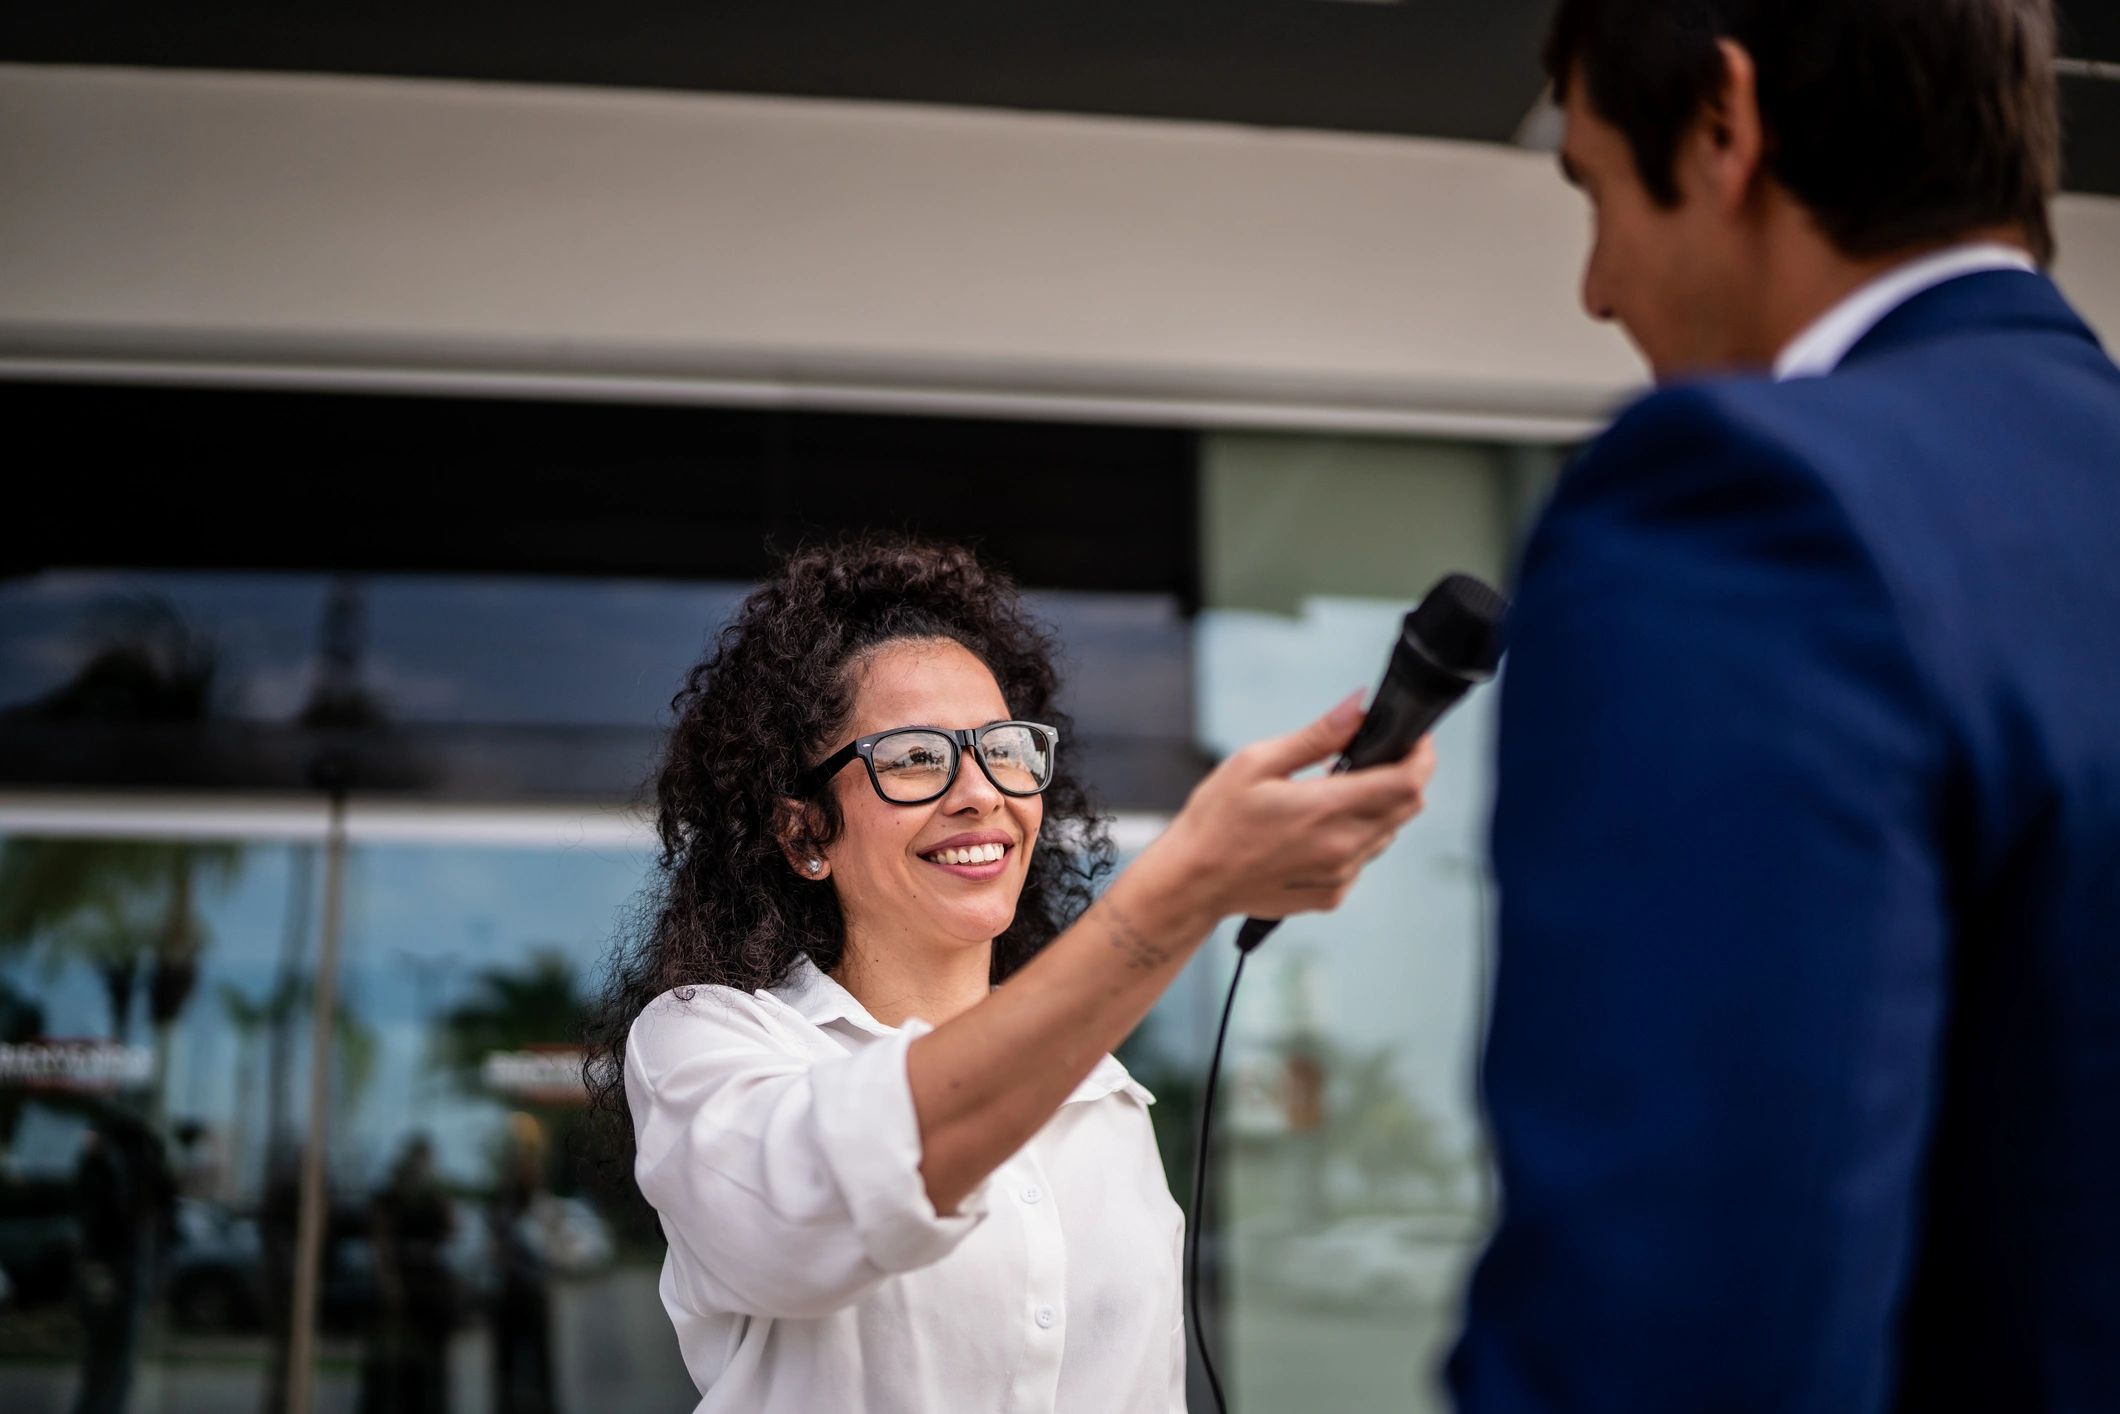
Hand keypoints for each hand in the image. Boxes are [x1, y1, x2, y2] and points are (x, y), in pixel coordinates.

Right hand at [1151, 693, 1434, 920]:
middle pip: (1407, 808)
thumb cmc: (1216, 819)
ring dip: (1377, 809)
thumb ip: (1317, 736)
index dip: (1421, 757)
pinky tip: (1316, 831)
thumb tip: (1358, 708)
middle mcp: (1341, 847)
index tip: (1414, 740)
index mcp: (1325, 809)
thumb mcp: (1257, 762)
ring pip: (1388, 834)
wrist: (1193, 880)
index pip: (1407, 783)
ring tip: (1333, 796)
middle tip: (1370, 760)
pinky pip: (1363, 860)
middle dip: (1402, 778)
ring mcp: (1339, 876)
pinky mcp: (1332, 895)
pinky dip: (1355, 839)